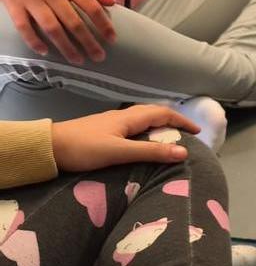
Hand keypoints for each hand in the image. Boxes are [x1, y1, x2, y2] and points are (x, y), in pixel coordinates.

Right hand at [0, 0, 115, 63]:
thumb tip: (111, 2)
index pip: (90, 6)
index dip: (103, 24)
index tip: (112, 39)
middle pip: (73, 21)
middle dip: (88, 42)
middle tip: (99, 57)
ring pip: (51, 27)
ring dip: (65, 47)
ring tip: (77, 60)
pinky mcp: (11, 3)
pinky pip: (23, 26)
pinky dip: (34, 41)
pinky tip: (44, 51)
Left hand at [50, 105, 200, 172]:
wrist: (48, 147)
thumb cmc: (84, 149)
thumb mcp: (120, 152)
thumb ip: (151, 152)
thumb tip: (183, 152)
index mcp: (130, 118)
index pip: (164, 113)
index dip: (182, 121)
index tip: (197, 132)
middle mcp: (123, 116)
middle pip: (154, 113)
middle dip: (173, 121)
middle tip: (186, 134)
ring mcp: (112, 122)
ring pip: (143, 119)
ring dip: (159, 125)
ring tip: (168, 138)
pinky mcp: (104, 130)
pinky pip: (133, 126)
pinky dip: (146, 131)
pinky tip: (142, 142)